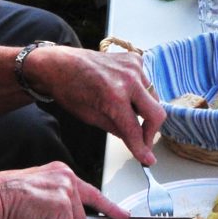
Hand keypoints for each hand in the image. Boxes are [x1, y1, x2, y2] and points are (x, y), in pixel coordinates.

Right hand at [0, 163, 123, 218]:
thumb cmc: (5, 200)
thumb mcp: (38, 196)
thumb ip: (56, 203)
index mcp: (61, 172)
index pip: (92, 193)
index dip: (108, 208)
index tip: (122, 216)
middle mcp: (67, 177)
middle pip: (80, 218)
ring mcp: (66, 189)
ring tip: (30, 218)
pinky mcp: (62, 204)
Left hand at [22, 45, 168, 164]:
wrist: (60, 64)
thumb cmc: (69, 89)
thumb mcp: (90, 118)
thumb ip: (117, 129)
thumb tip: (134, 140)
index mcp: (114, 96)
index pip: (135, 130)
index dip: (142, 148)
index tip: (148, 159)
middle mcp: (129, 79)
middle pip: (156, 113)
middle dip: (150, 132)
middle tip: (142, 142)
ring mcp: (134, 67)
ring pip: (154, 98)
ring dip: (145, 111)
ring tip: (127, 115)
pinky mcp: (134, 59)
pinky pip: (147, 83)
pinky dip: (140, 93)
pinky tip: (125, 96)